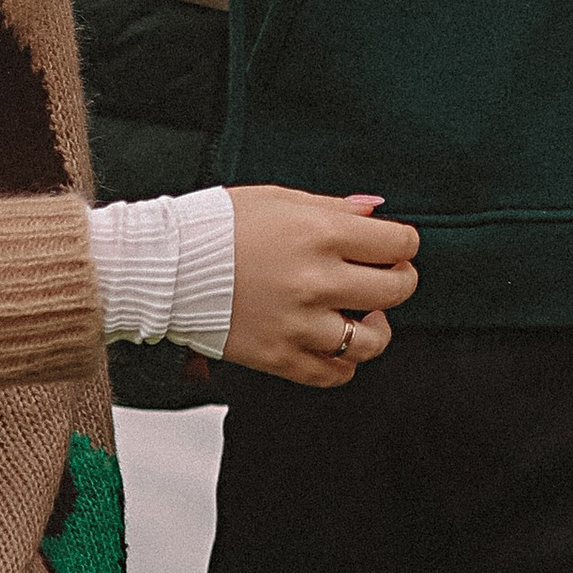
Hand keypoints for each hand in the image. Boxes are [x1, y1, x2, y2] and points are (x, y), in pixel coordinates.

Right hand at [222, 187, 419, 388]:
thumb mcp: (281, 198)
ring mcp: (300, 324)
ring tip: (364, 314)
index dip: (403, 243)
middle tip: (386, 275)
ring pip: (373, 341)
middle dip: (400, 279)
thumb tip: (376, 211)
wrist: (169, 267)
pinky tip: (335, 340)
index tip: (393, 246)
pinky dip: (344, 361)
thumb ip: (335, 207)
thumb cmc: (220, 225)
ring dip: (378, 327)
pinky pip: (335, 374)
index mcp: (320, 233)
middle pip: (396, 290)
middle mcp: (317, 280)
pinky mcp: (281, 357)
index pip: (397, 243)